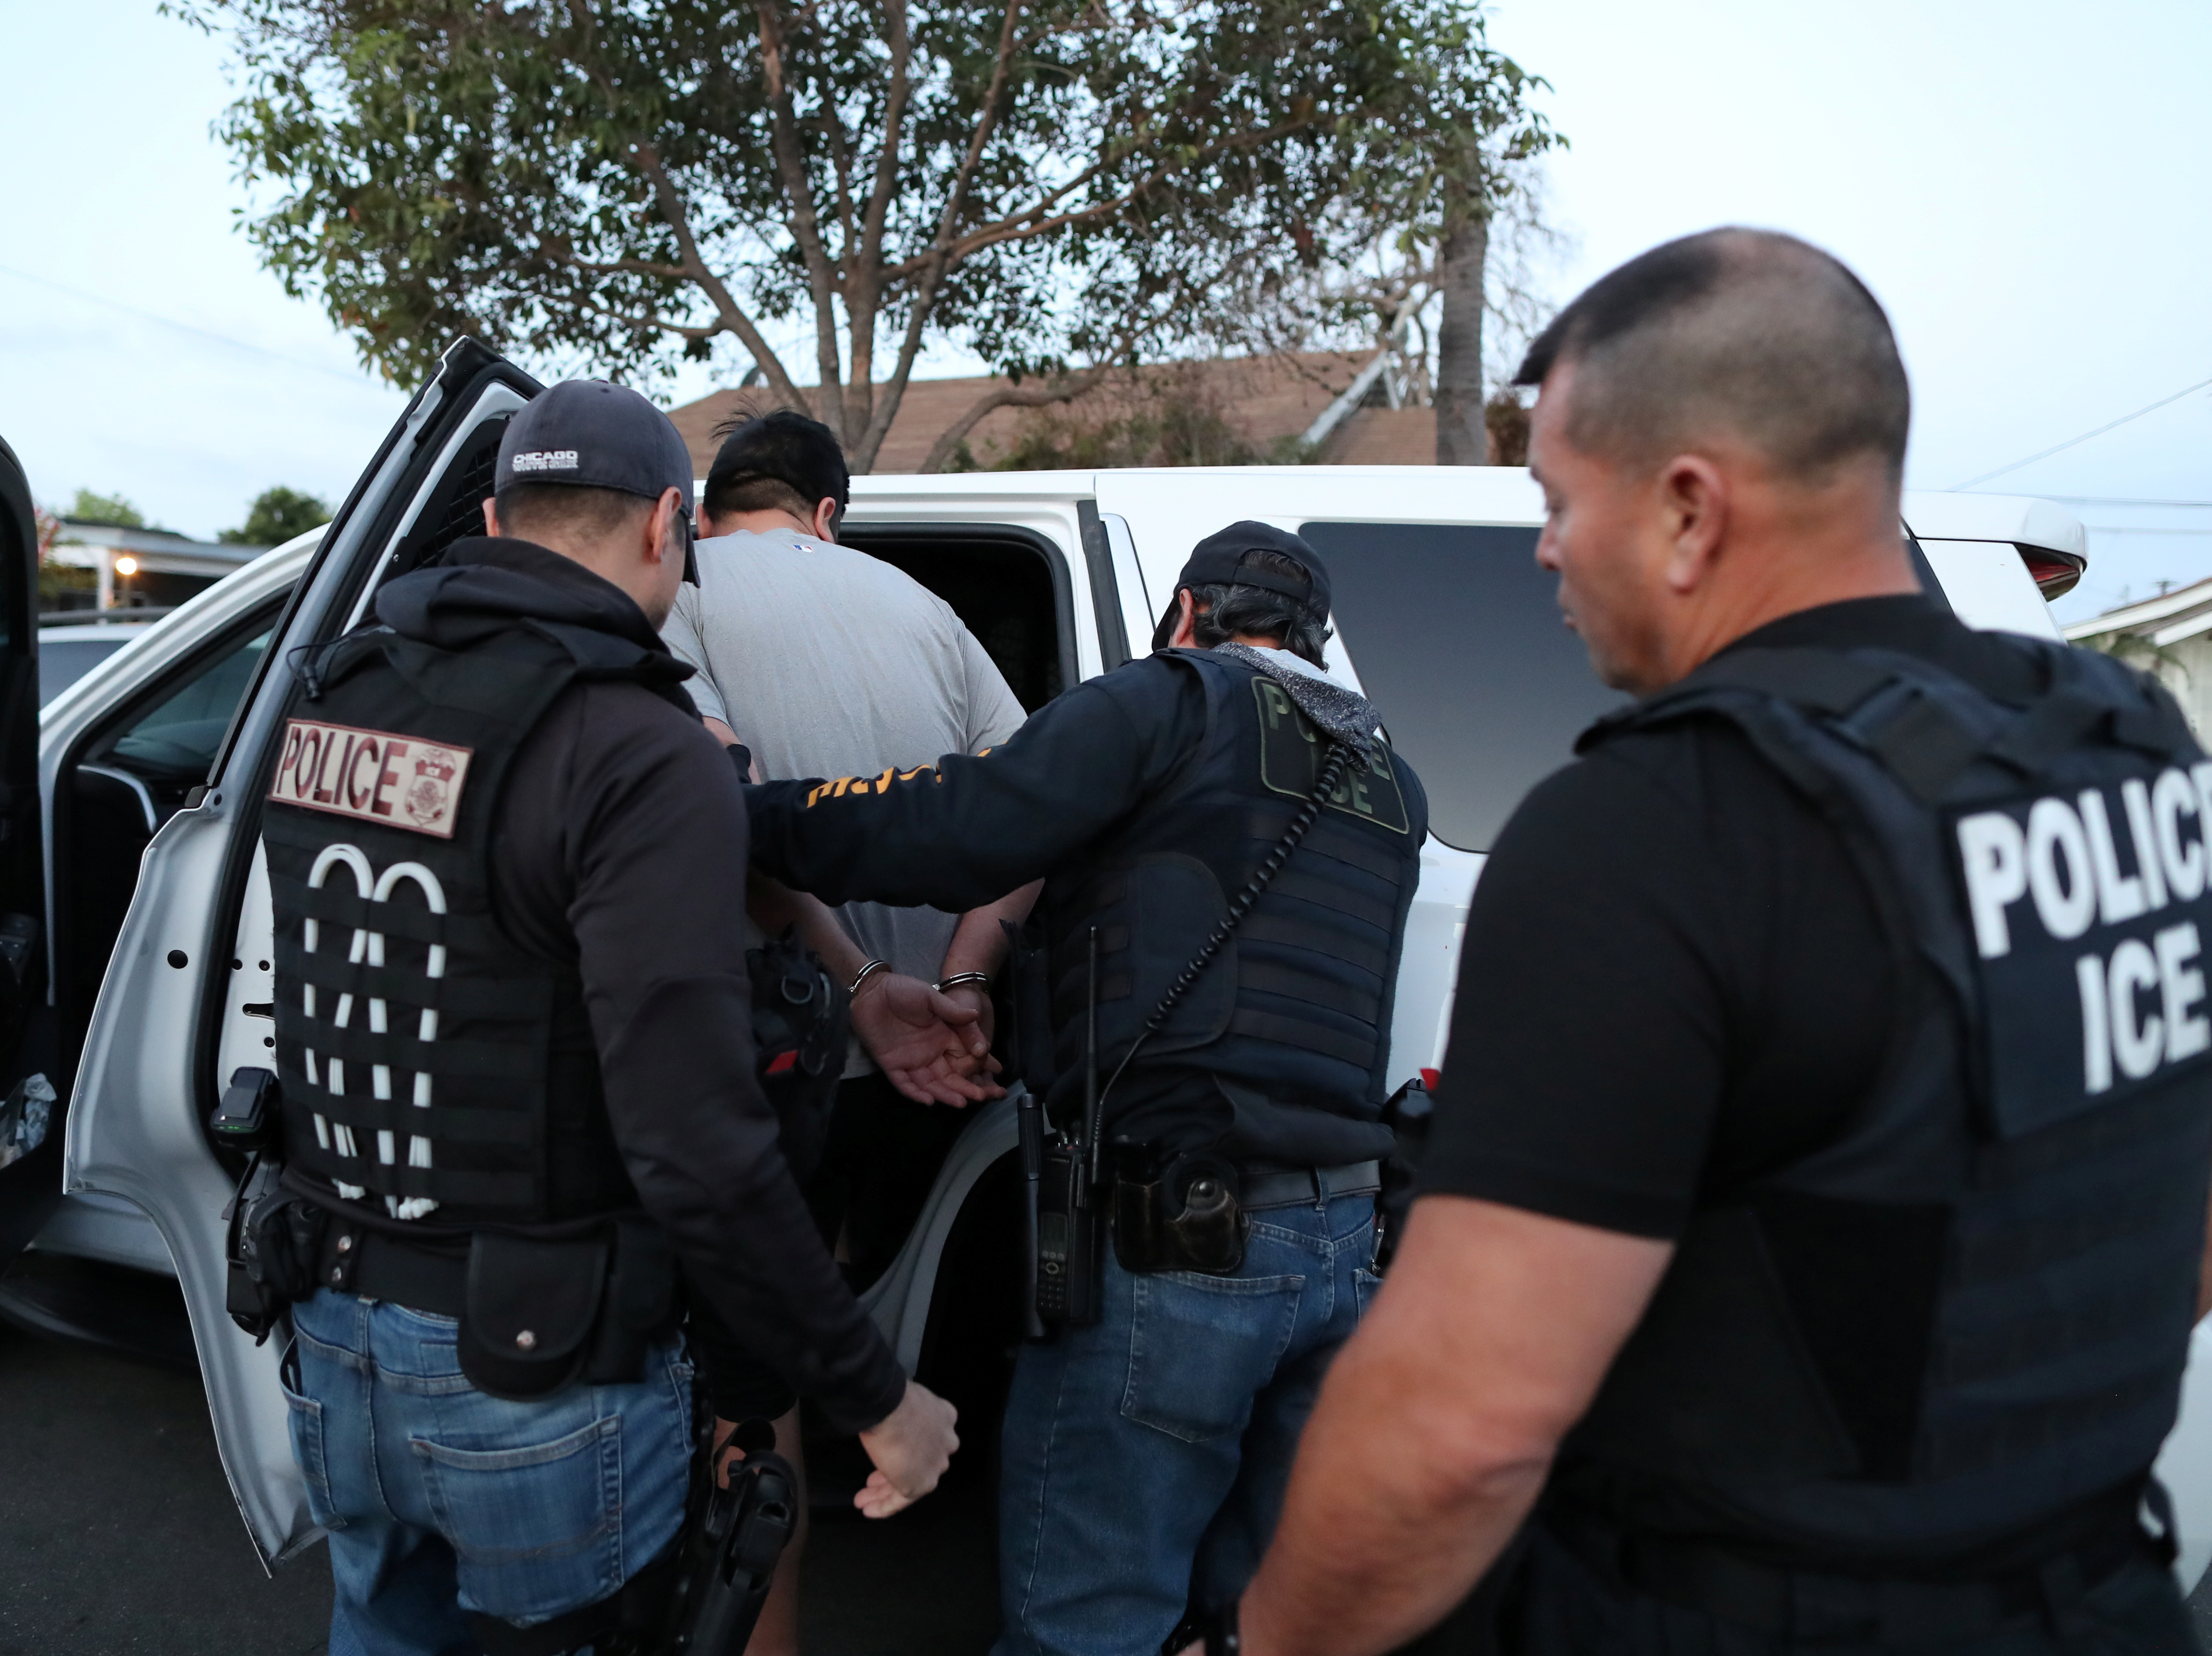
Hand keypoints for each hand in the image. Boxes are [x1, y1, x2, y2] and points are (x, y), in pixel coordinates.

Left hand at [850, 973, 1004, 1106]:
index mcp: (943, 1037)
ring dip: (945, 1094)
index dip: (980, 1065)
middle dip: (966, 1087)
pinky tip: (929, 1101)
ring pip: (931, 1083)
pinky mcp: (892, 1064)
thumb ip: (952, 1011)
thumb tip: (976, 1015)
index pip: (965, 1056)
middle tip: (981, 1096)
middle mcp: (930, 1053)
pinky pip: (904, 1083)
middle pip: (951, 1076)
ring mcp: (911, 1060)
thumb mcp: (931, 998)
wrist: (872, 990)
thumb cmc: (903, 990)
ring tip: (961, 1103)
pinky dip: (916, 1093)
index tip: (997, 1073)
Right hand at [855, 1379, 958, 1517]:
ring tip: (864, 1499)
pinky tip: (869, 1509)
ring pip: (910, 1482)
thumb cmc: (890, 1399)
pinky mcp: (921, 1484)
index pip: (927, 1439)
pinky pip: (902, 1500)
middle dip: (893, 1472)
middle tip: (872, 1481)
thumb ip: (904, 1415)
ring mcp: (935, 1464)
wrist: (888, 1408)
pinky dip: (884, 1506)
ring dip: (883, 1492)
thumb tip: (886, 1418)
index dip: (906, 1449)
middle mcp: (945, 1443)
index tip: (889, 1455)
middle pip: (919, 1463)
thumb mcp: (902, 1401)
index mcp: (944, 1417)